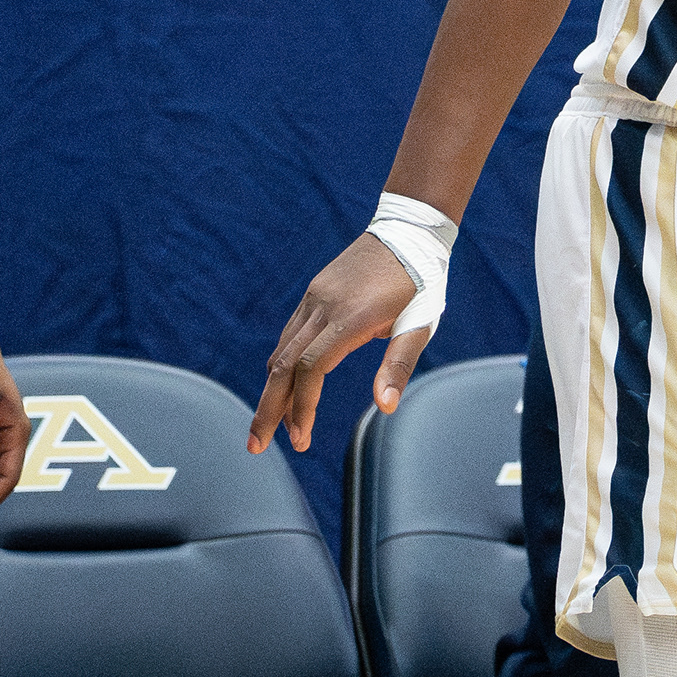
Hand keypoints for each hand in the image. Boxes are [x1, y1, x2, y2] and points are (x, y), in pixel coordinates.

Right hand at [246, 232, 434, 452]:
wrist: (408, 230)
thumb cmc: (420, 282)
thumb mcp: (421, 324)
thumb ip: (400, 365)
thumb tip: (385, 407)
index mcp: (351, 317)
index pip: (312, 369)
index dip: (301, 406)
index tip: (301, 438)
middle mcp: (323, 307)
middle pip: (283, 365)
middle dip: (267, 409)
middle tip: (255, 446)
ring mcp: (314, 298)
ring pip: (281, 351)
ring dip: (273, 391)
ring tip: (271, 427)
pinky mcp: (313, 294)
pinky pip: (289, 335)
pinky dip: (282, 366)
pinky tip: (285, 387)